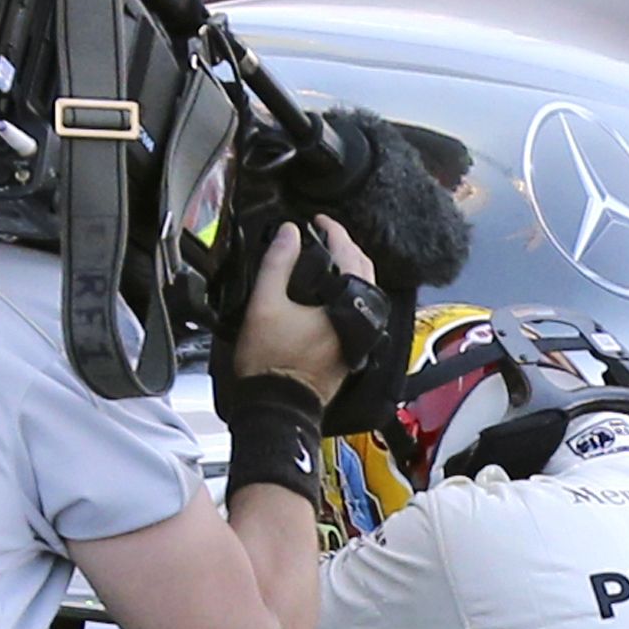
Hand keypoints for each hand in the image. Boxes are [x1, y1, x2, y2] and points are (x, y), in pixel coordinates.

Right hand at [233, 217, 377, 405]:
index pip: (350, 256)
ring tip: (324, 256)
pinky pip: (357, 309)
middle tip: (324, 235)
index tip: (319, 220)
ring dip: (348, 270)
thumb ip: (277, 263)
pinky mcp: (352, 348)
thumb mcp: (264, 304)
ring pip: (363, 291)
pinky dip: (346, 292)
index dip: (334, 231)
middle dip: (346, 248)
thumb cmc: (270, 362)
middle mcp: (361, 321)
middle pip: (364, 272)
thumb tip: (289, 232)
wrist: (277, 408)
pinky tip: (327, 289)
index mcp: (345, 307)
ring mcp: (359, 337)